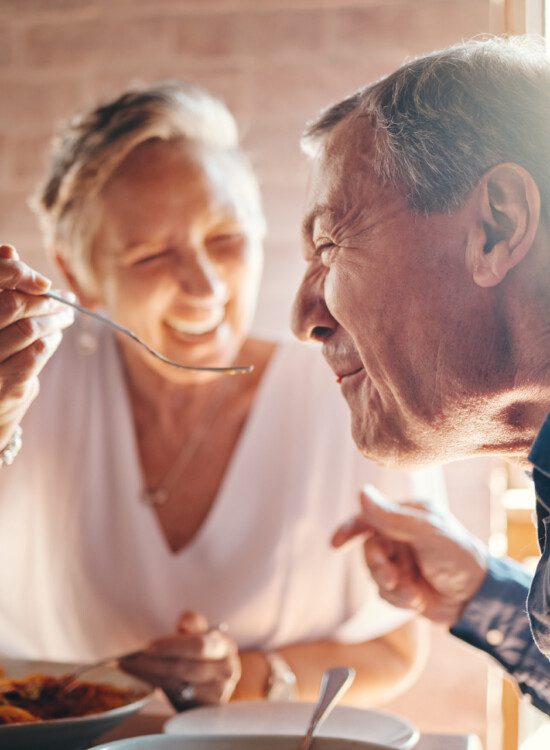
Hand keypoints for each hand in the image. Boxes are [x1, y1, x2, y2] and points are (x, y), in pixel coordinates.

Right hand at [0, 244, 73, 446]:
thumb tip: (8, 250)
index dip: (16, 274)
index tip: (43, 283)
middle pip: (11, 306)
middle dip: (44, 300)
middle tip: (65, 301)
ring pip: (27, 329)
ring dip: (54, 319)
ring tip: (66, 317)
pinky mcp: (2, 386)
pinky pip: (35, 354)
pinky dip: (51, 340)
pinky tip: (55, 336)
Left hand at [120, 611, 240, 705]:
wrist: (219, 681)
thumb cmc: (205, 653)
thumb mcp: (202, 633)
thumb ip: (194, 622)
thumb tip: (184, 623)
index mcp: (223, 645)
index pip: (197, 645)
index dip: (172, 646)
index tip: (147, 646)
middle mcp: (226, 669)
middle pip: (184, 668)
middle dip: (153, 664)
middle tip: (129, 660)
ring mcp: (218, 691)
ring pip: (177, 684)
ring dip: (150, 675)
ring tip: (130, 667)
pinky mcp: (207, 708)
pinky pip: (177, 697)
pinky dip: (157, 686)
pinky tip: (144, 678)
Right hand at [332, 485, 488, 626]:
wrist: (478, 599)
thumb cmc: (458, 557)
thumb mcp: (427, 533)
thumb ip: (393, 517)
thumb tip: (361, 493)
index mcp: (408, 516)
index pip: (371, 517)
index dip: (350, 529)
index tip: (336, 543)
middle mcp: (401, 537)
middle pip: (369, 549)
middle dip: (378, 566)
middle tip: (392, 578)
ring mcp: (401, 562)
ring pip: (373, 573)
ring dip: (390, 586)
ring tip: (412, 594)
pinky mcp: (402, 585)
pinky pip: (383, 592)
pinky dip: (397, 599)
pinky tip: (417, 600)